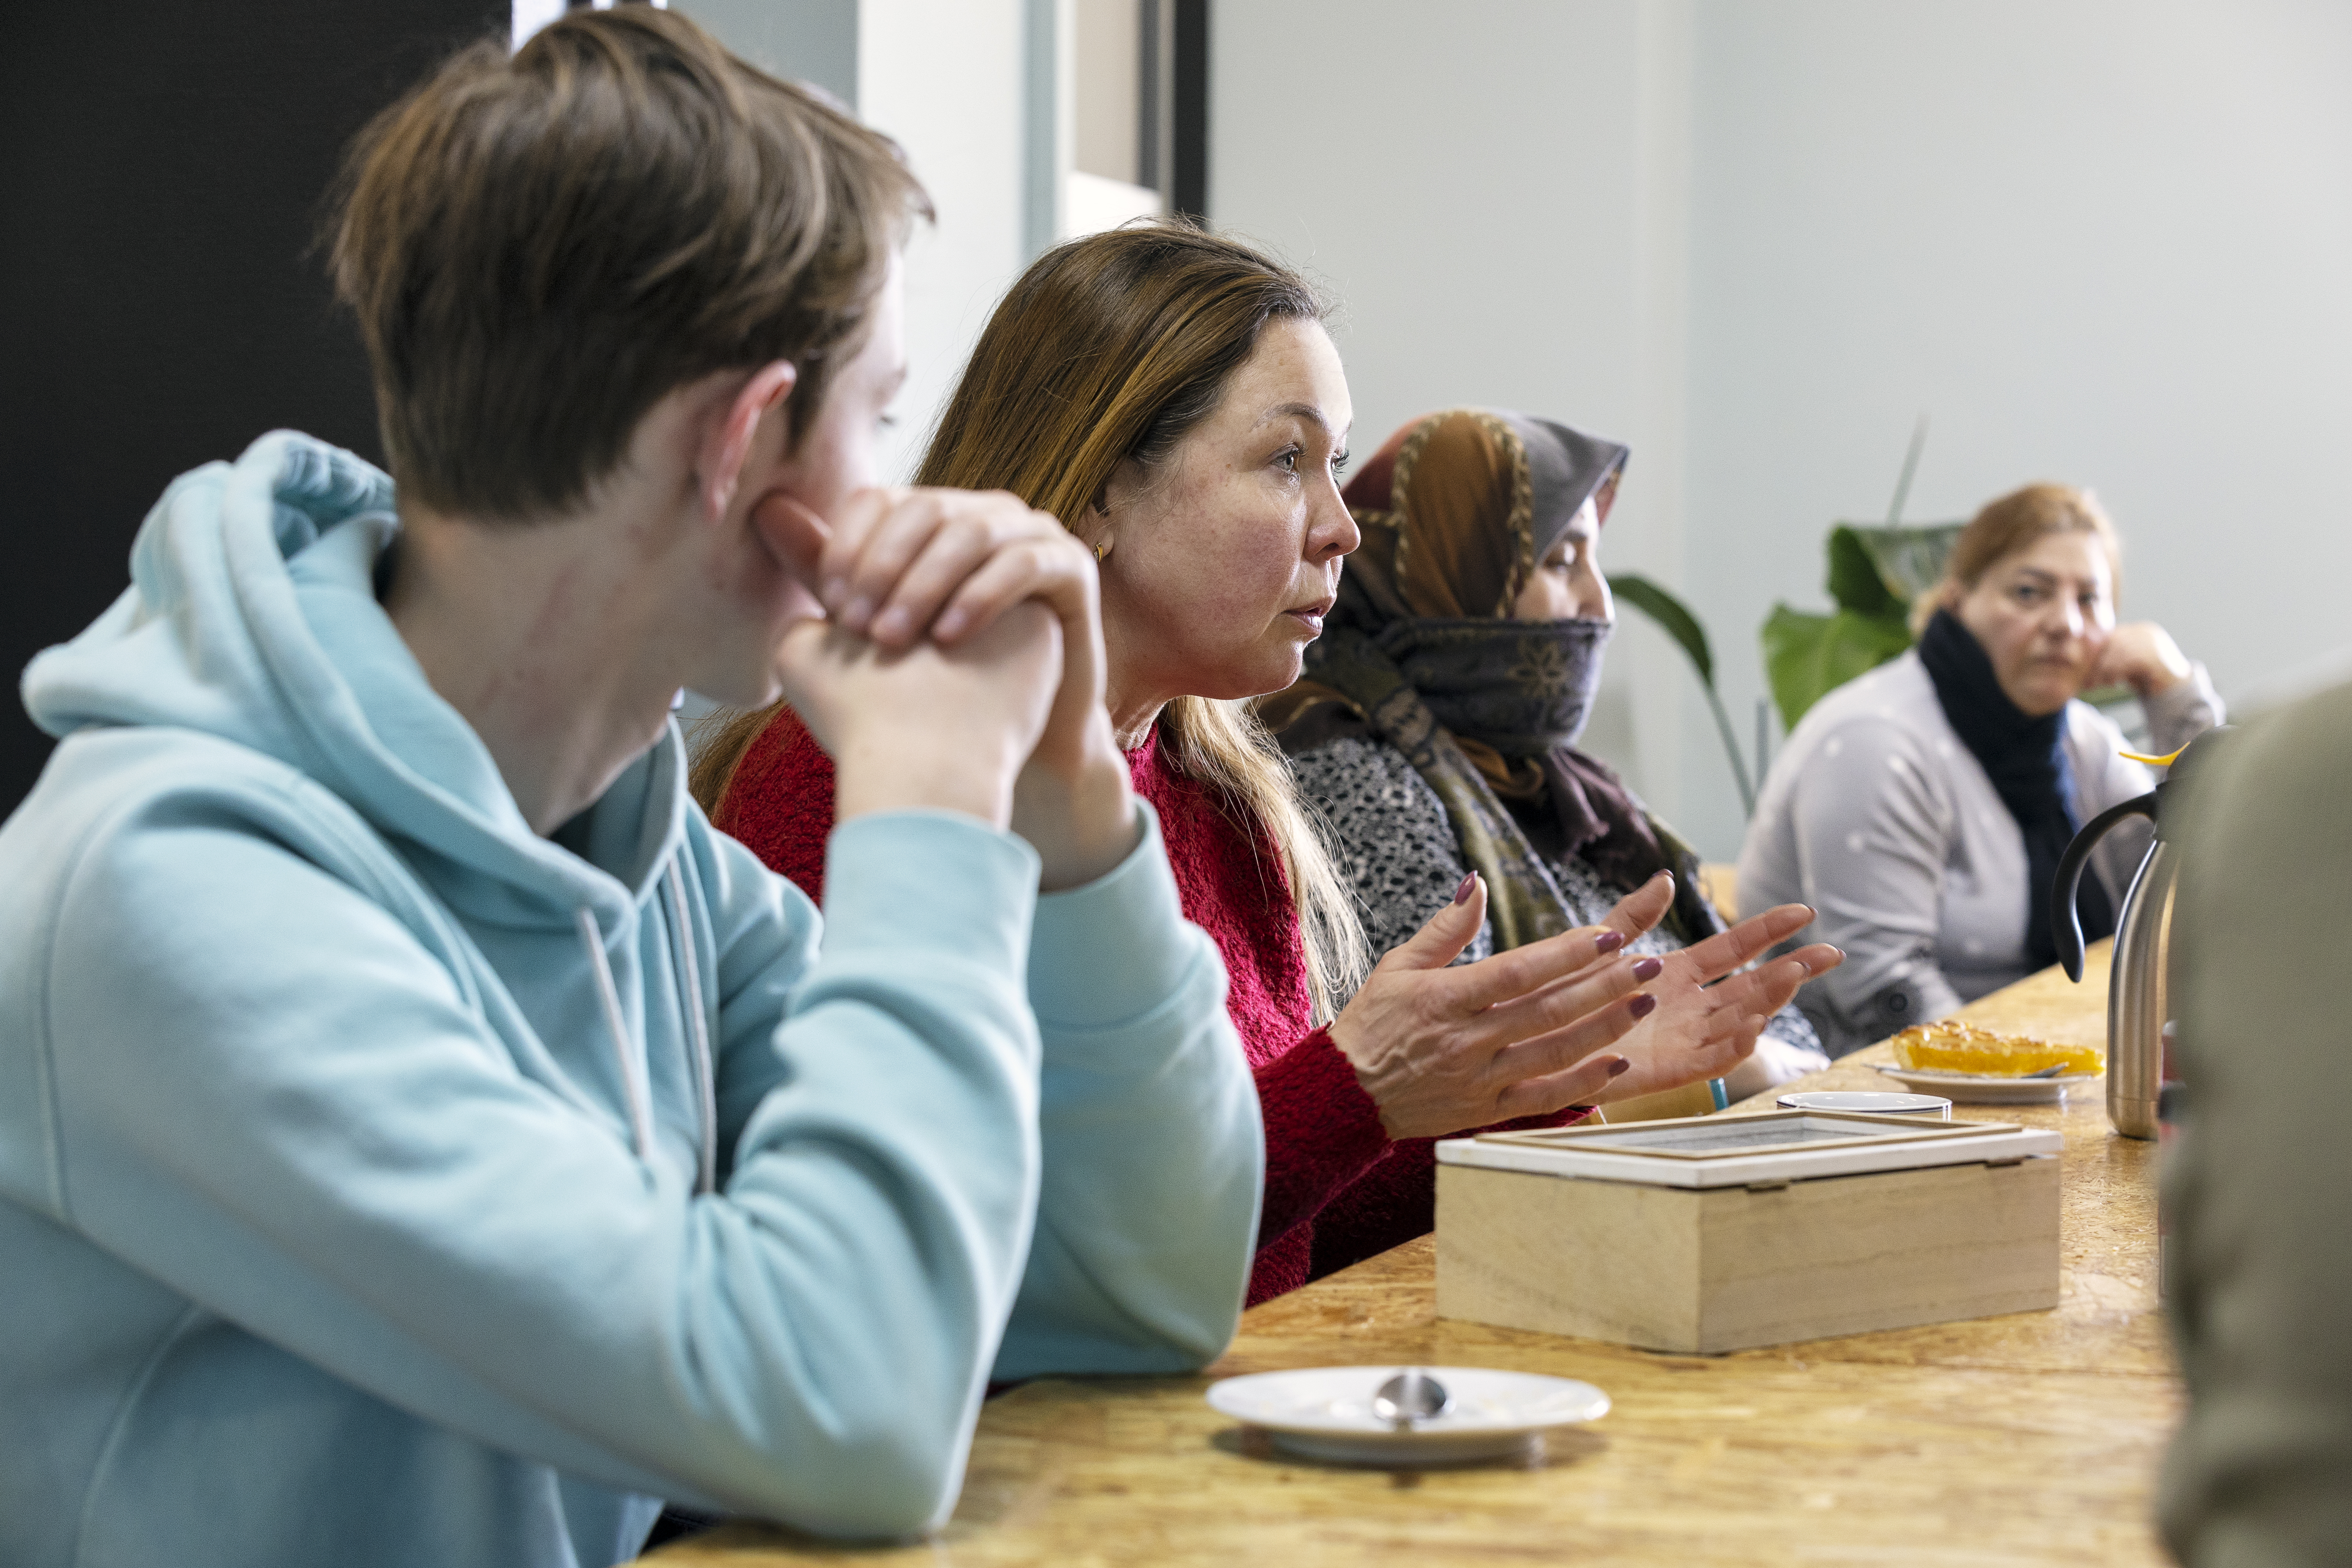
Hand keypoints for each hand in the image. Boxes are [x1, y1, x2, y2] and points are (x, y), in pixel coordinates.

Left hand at [764, 487, 1136, 887]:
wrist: (993, 752)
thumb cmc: (923, 690)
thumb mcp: (862, 623)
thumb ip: (824, 567)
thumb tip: (765, 508)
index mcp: (929, 520)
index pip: (879, 501)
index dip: (849, 547)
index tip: (830, 608)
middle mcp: (980, 515)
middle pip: (924, 508)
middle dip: (884, 568)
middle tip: (859, 629)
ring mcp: (1031, 536)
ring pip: (972, 530)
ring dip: (926, 585)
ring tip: (896, 642)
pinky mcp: (1070, 568)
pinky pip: (1025, 560)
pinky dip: (982, 595)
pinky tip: (949, 639)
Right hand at [1328, 876, 1665, 1139]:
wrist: (1344, 1096)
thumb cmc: (1373, 1024)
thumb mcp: (1397, 966)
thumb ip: (1444, 928)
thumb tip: (1478, 884)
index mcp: (1445, 998)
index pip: (1518, 971)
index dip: (1566, 954)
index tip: (1608, 935)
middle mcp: (1467, 1040)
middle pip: (1548, 1011)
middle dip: (1604, 986)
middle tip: (1648, 964)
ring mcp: (1480, 1080)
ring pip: (1555, 1053)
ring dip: (1606, 1027)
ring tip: (1645, 1001)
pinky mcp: (1487, 1111)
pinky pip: (1545, 1099)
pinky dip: (1584, 1082)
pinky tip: (1617, 1061)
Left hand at [1585, 880, 1842, 1103]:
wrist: (1531, 1043)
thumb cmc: (1561, 997)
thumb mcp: (1598, 948)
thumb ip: (1633, 917)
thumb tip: (1667, 877)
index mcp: (1676, 974)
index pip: (1734, 949)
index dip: (1769, 931)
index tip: (1803, 913)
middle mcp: (1688, 1007)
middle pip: (1752, 985)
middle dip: (1793, 969)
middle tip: (1831, 953)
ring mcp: (1683, 1039)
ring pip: (1740, 1019)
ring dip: (1769, 1001)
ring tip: (1793, 976)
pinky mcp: (1668, 1070)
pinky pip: (1711, 1059)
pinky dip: (1734, 1044)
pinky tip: (1752, 1024)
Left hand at [2090, 622, 2190, 699]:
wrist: (2177, 689)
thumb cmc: (2147, 677)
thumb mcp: (2124, 664)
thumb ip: (2109, 657)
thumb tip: (2080, 658)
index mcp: (2138, 630)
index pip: (2110, 636)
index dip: (2094, 652)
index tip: (2081, 668)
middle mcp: (2146, 632)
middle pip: (2112, 642)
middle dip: (2096, 662)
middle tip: (2085, 679)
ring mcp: (2154, 642)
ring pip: (2119, 652)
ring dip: (2103, 670)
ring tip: (2094, 685)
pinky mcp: (2158, 655)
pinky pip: (2129, 661)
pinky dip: (2116, 673)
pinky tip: (2112, 684)